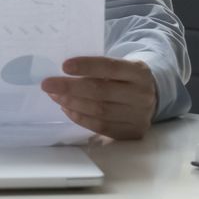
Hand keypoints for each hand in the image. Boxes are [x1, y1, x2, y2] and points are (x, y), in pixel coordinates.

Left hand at [41, 57, 158, 138]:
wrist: (150, 97)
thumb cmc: (125, 78)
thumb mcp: (120, 66)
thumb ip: (98, 69)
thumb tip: (62, 74)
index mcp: (139, 72)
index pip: (110, 67)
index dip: (87, 66)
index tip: (63, 66)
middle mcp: (142, 94)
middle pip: (101, 91)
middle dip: (70, 88)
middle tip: (48, 84)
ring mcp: (139, 116)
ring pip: (100, 111)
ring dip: (72, 104)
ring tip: (55, 96)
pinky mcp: (132, 132)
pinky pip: (101, 127)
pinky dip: (80, 118)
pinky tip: (67, 109)